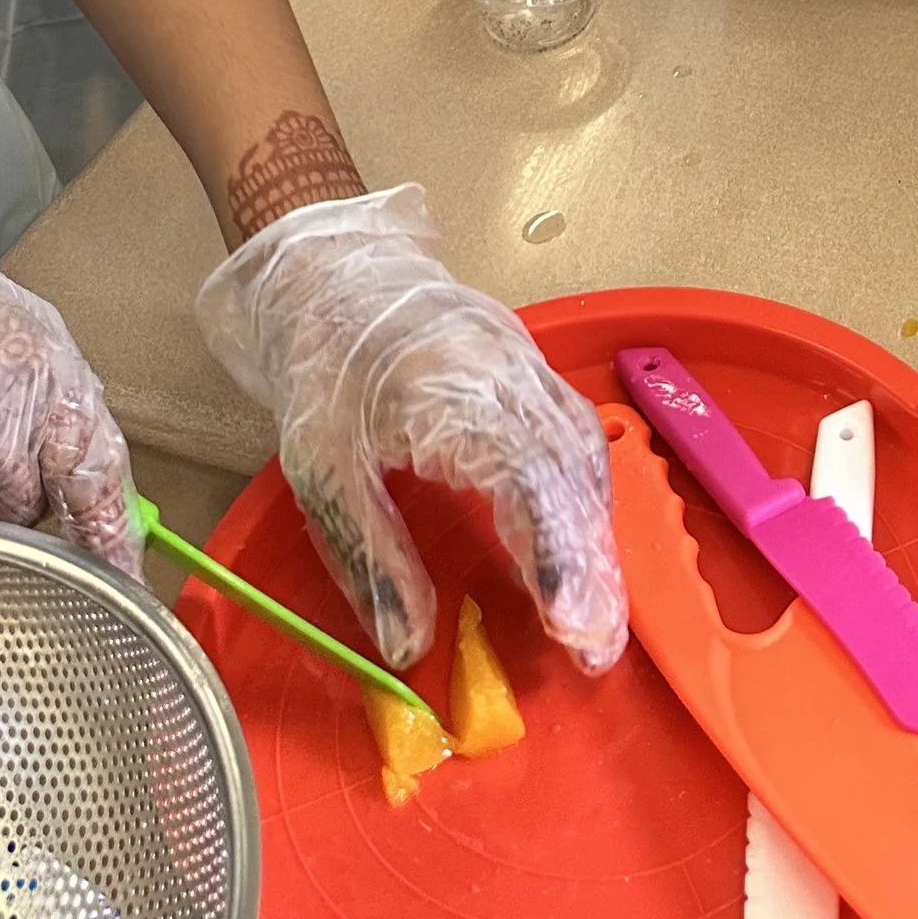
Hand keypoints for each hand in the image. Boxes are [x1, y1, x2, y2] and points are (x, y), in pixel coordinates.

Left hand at [196, 184, 624, 674]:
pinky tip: (575, 541)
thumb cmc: (322, 371)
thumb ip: (372, 559)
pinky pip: (572, 428)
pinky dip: (582, 492)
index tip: (568, 624)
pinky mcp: (527, 361)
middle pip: (571, 473)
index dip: (555, 554)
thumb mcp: (323, 472)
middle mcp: (506, 372)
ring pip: (583, 450)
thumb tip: (409, 649)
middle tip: (595, 646)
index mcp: (453, 393)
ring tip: (591, 610)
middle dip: (590, 563)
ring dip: (593, 531)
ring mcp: (524, 360)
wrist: (330, 270)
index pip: (529, 480)